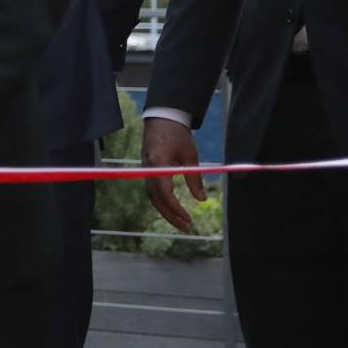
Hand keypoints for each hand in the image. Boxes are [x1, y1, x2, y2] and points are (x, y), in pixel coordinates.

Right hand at [141, 117, 205, 232]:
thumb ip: (195, 179)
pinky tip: (172, 208)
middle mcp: (148, 171)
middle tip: (186, 227)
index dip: (176, 209)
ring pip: (153, 197)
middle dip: (170, 215)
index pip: (165, 194)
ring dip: (166, 211)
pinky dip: (162, 202)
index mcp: (158, 166)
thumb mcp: (190, 156)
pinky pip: (152, 191)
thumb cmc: (178, 135)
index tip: (189, 219)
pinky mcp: (147, 170)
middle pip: (156, 200)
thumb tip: (202, 200)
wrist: (162, 119)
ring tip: (181, 222)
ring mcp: (145, 171)